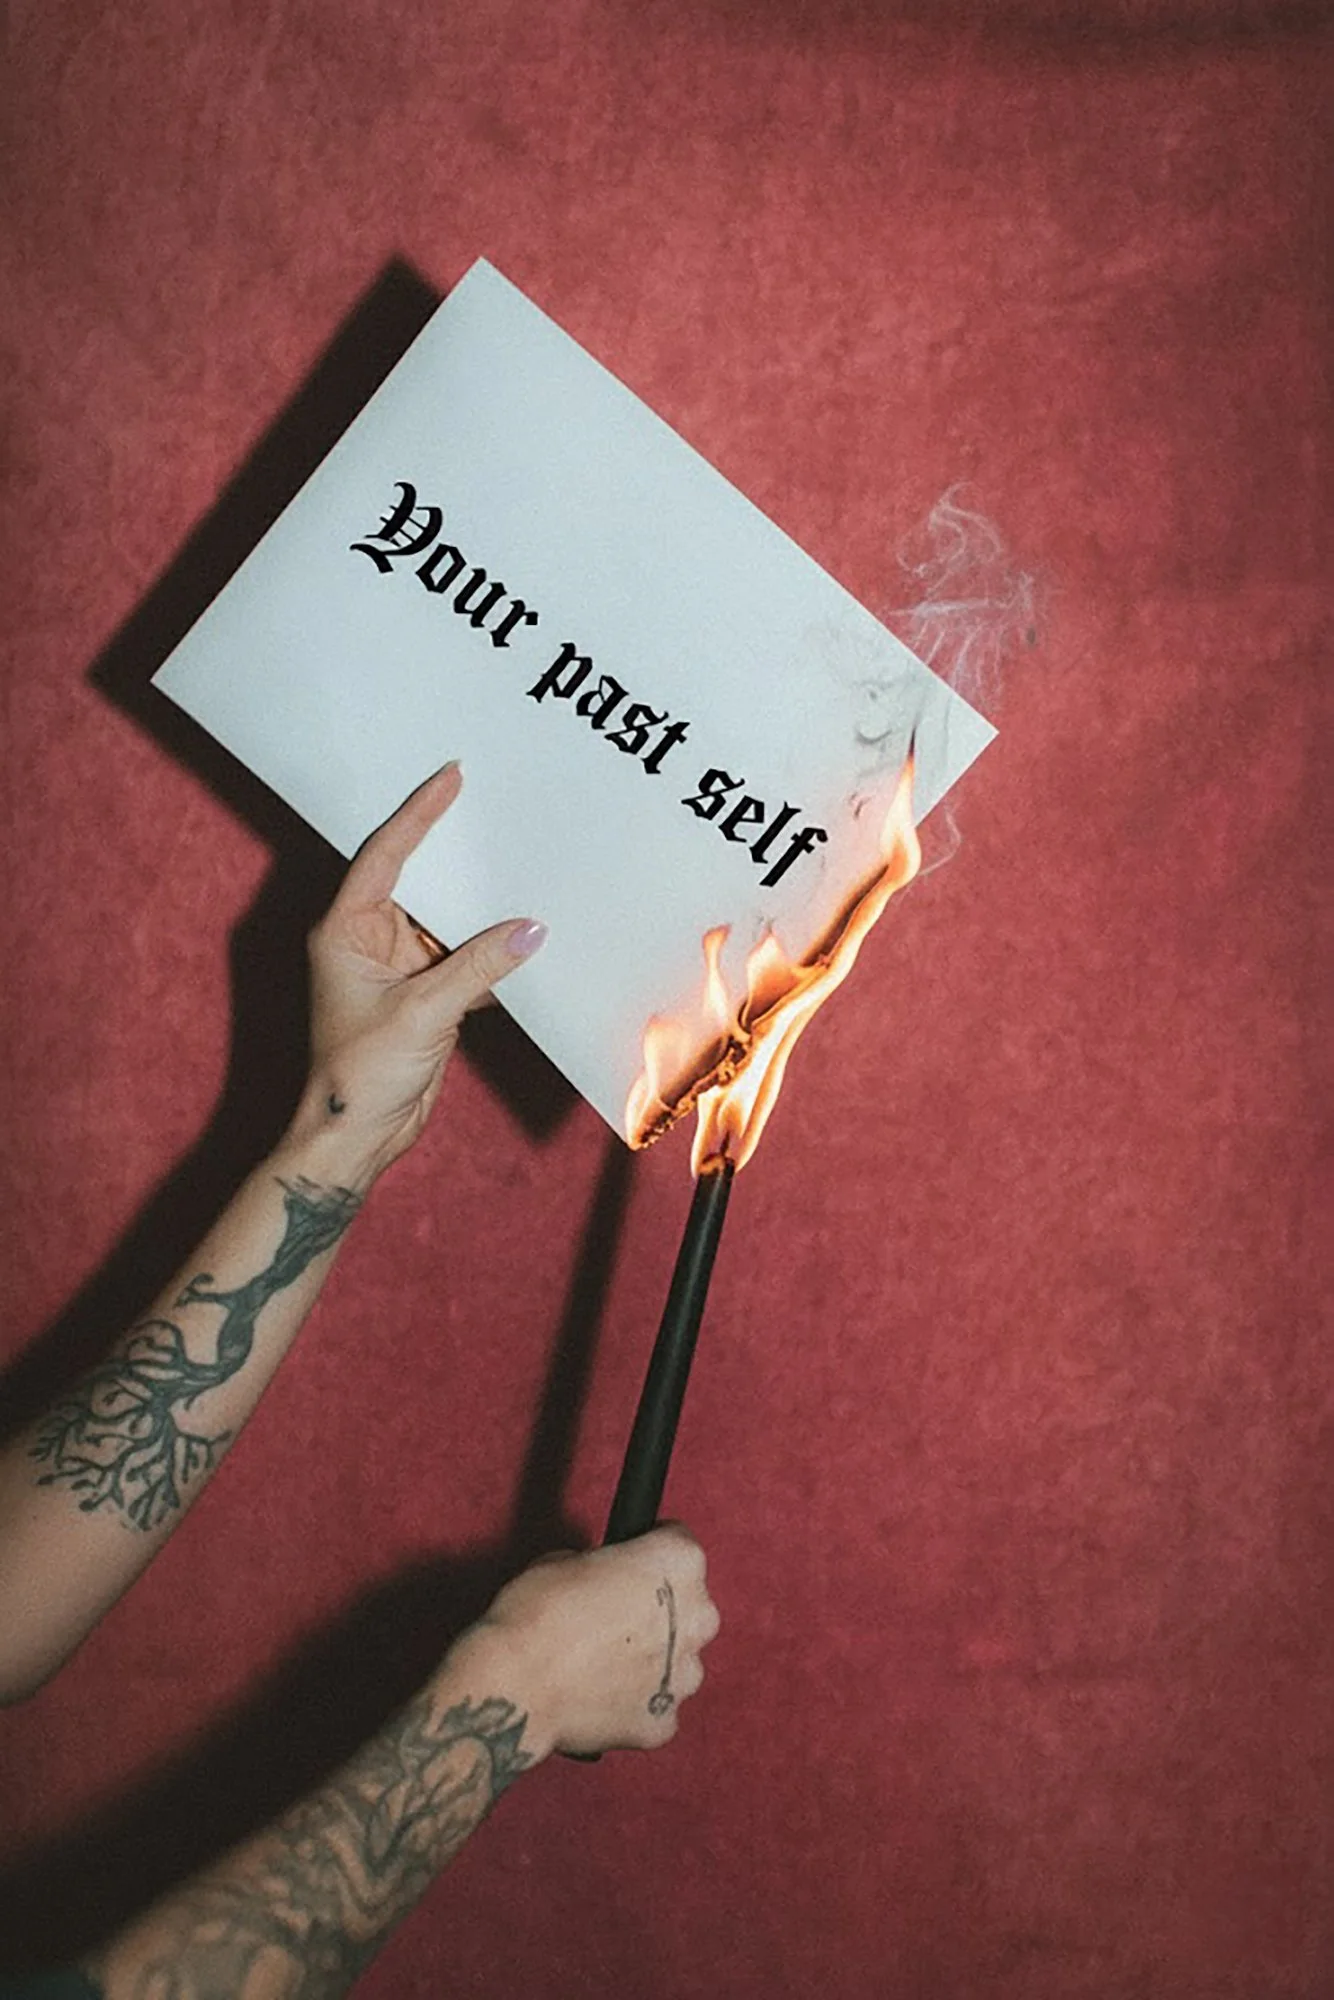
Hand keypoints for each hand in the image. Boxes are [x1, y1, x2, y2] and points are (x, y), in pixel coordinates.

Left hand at [289, 764, 546, 1186]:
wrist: (355, 1139)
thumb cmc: (358, 1075)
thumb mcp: (423, 1012)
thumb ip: (478, 967)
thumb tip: (530, 930)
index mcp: (347, 930)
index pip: (385, 856)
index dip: (418, 815)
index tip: (449, 777)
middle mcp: (370, 942)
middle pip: (421, 882)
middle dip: (459, 856)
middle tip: (498, 810)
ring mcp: (399, 970)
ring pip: (450, 924)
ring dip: (484, 909)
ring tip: (526, 869)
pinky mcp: (427, 998)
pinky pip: (467, 962)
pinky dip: (494, 955)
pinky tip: (529, 942)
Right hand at [451, 1526, 720, 1758]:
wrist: (518, 1683)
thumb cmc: (538, 1612)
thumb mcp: (568, 1558)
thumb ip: (607, 1567)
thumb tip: (607, 1583)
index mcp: (678, 1562)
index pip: (679, 1545)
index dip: (648, 1552)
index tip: (631, 1564)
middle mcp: (696, 1617)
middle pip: (690, 1606)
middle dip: (660, 1611)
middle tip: (614, 1617)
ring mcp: (683, 1676)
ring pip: (678, 1661)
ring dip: (651, 1660)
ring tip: (602, 1663)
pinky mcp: (664, 1722)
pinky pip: (657, 1707)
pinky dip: (635, 1704)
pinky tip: (598, 1697)